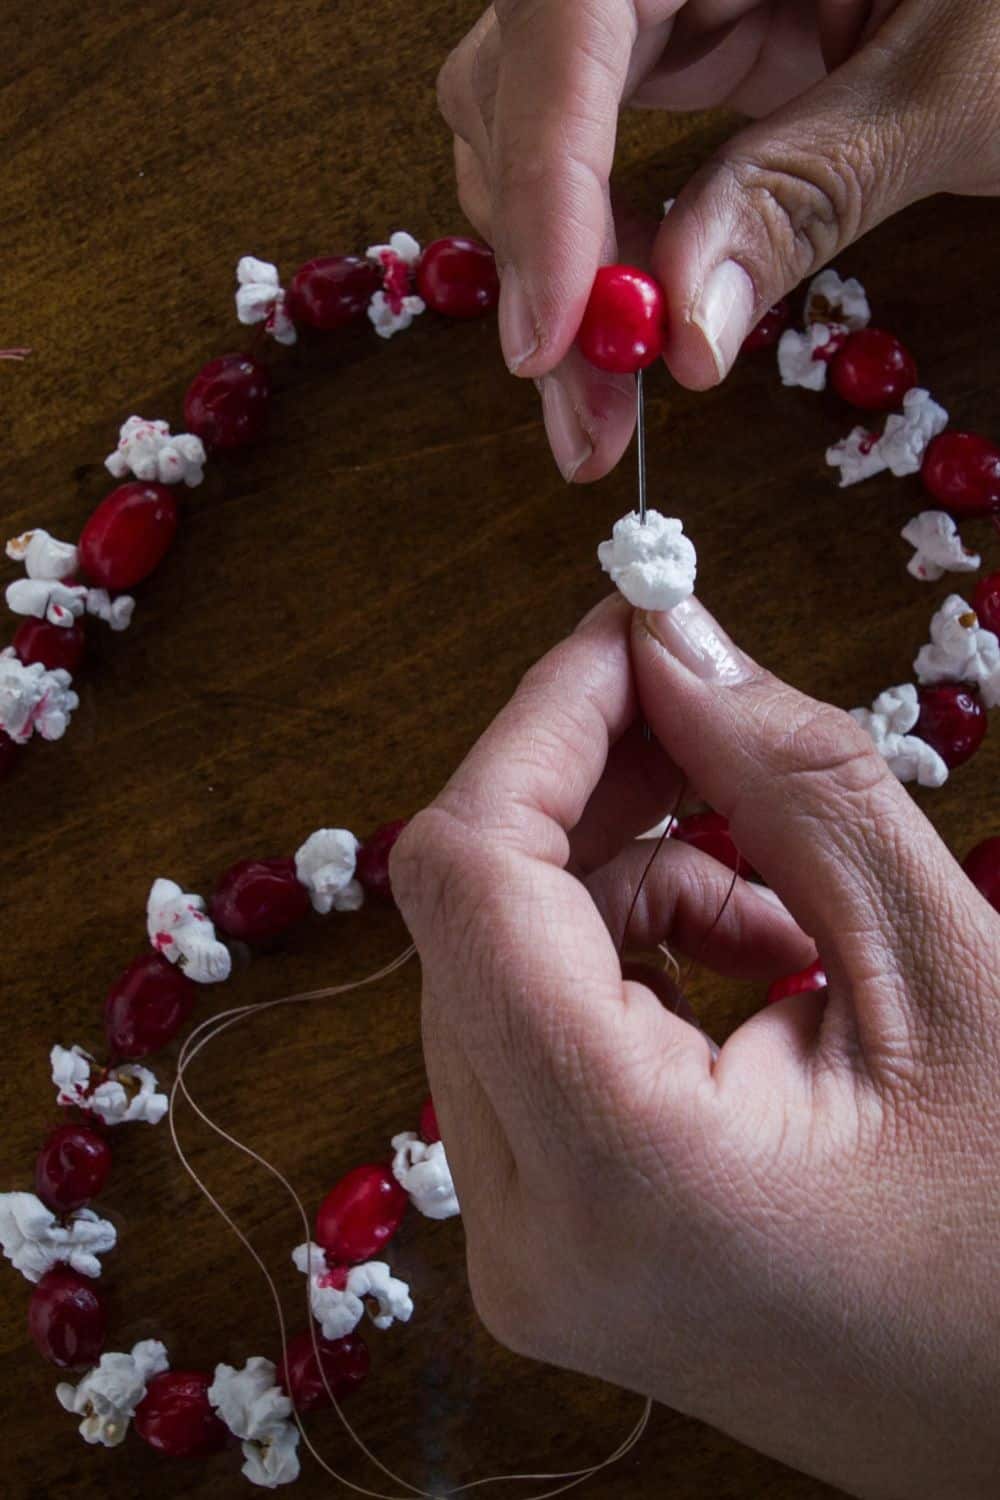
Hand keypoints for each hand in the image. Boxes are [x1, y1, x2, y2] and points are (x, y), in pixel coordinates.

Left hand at [391, 595, 999, 1498]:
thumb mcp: (948, 975)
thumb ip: (794, 785)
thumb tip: (673, 639)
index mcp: (618, 1174)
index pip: (472, 880)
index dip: (542, 725)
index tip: (634, 631)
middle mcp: (524, 1233)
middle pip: (474, 920)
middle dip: (583, 788)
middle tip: (703, 714)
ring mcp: (524, 1253)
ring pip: (498, 971)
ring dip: (618, 878)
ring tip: (773, 887)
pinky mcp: (552, 1242)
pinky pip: (536, 1038)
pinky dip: (626, 960)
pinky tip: (754, 960)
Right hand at [437, 0, 999, 480]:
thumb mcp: (953, 85)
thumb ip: (809, 190)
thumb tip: (682, 333)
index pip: (574, 18)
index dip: (543, 178)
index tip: (552, 335)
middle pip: (525, 85)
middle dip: (542, 258)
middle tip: (587, 417)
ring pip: (534, 126)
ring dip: (557, 273)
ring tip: (606, 401)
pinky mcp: (686, 38)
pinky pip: (594, 145)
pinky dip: (601, 246)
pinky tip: (635, 322)